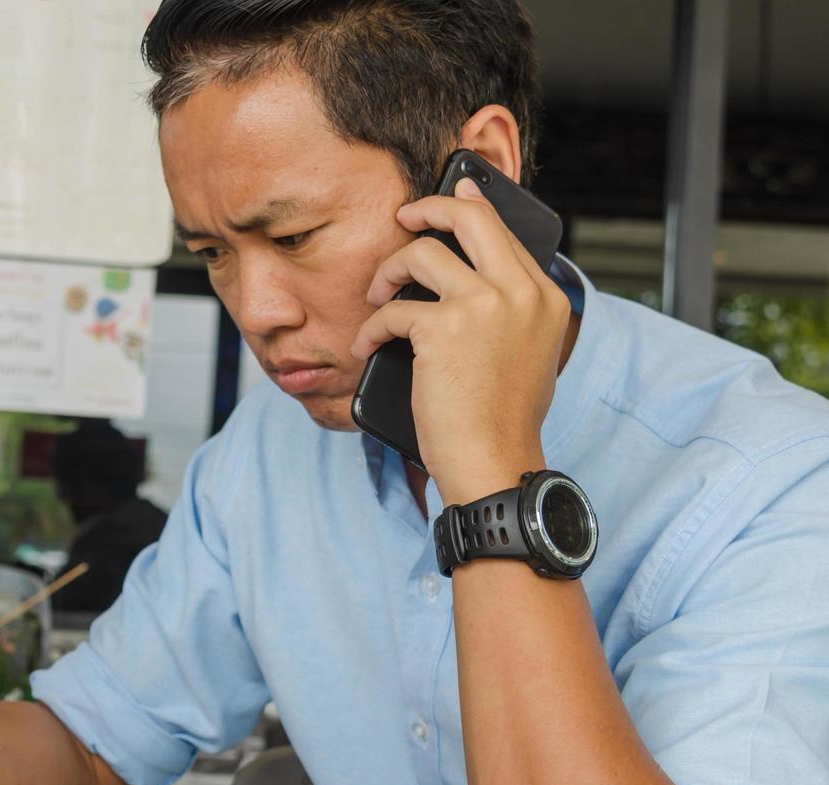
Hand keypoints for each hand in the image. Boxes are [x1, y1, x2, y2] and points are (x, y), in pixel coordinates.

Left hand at [350, 177, 571, 503]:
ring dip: (387, 274)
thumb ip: (511, 309)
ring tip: (377, 298)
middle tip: (404, 216)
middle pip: (469, 218)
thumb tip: (476, 277)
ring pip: (421, 255)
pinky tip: (367, 348)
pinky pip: (392, 311)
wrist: (492, 460)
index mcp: (545, 296)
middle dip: (430, 208)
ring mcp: (483, 306)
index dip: (470, 209)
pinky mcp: (442, 328)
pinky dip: (371, 329)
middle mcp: (519, 292)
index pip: (504, 233)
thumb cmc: (502, 418)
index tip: (450, 196)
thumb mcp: (528, 352)